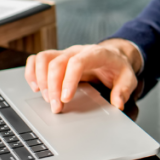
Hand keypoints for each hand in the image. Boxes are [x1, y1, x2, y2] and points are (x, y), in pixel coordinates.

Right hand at [24, 39, 142, 113]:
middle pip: (57, 63)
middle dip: (53, 87)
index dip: (68, 80)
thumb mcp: (128, 78)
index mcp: (95, 53)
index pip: (77, 62)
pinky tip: (36, 88)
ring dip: (40, 80)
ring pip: (43, 58)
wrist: (113, 56)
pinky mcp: (56, 58)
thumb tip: (118, 104)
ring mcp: (65, 53)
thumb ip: (124, 90)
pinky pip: (37, 59)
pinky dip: (32, 73)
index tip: (66, 99)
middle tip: (56, 108)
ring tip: (47, 99)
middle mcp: (77, 51)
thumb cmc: (118, 67)